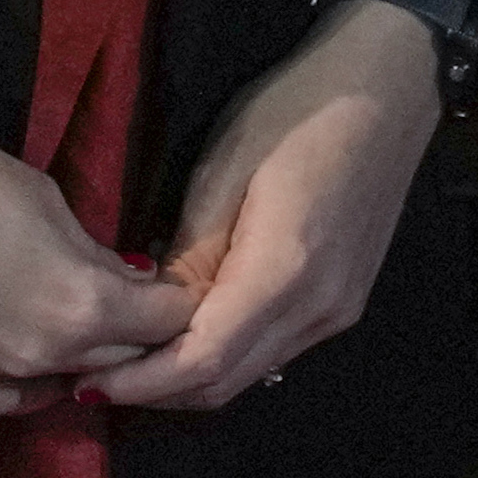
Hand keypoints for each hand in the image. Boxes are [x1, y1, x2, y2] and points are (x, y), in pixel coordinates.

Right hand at [0, 116, 194, 417]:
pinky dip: (32, 381)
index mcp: (81, 306)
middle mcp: (45, 359)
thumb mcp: (48, 199)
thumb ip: (94, 252)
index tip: (176, 283)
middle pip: (124, 361)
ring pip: (68, 383)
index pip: (165, 323)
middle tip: (137, 299)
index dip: (177, 301)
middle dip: (140, 332)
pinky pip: (9, 399)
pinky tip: (34, 356)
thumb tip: (126, 279)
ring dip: (87, 358)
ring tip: (86, 323)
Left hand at [89, 0, 444, 412]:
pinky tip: (188, 334)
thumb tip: (149, 314)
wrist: (388, 86)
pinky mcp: (345, 301)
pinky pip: (275, 350)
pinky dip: (226, 355)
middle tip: (96, 377)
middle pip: (227, 382)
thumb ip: (190, 253)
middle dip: (158, 390)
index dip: (143, 382)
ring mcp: (339, 310)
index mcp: (286, 270)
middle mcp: (320, 308)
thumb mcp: (223, 168)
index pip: (204, 359)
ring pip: (251, 373)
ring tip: (132, 358)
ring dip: (190, 378)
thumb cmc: (297, 110)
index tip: (89, 383)